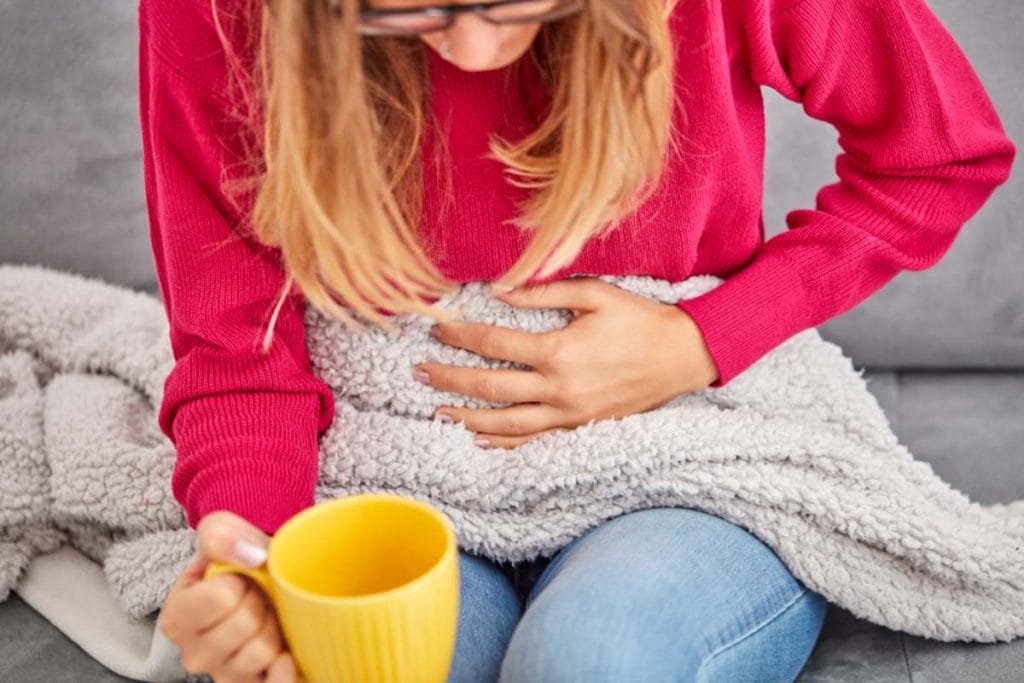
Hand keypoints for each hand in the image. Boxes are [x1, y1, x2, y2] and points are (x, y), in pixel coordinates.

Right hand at [157, 511, 300, 682]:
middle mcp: (195, 654)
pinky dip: (284, 672)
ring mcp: (224, 674)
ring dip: (274, 627)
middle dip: (261, 602)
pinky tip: (287, 656)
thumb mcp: (221, 534)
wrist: (258, 586)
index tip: (239, 579)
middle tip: (257, 596)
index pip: (223, 596)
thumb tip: (252, 556)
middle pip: (245, 625)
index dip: (242, 580)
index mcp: (177, 617)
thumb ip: (222, 535)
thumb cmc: (237, 563)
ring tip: (267, 616)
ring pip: (262, 652)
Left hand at [414, 276, 718, 448]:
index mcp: (559, 351)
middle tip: (418, 372)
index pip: (494, 343)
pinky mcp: (581, 428)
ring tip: (437, 411)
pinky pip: (534, 441)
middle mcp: (559, 388)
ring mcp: (570, 415)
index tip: (437, 328)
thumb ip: (544, 293)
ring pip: (506, 424)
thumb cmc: (641, 320)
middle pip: (490, 387)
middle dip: (450, 379)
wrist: (684, 357)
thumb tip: (499, 291)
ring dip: (467, 417)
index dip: (461, 335)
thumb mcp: (596, 294)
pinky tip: (480, 439)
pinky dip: (503, 443)